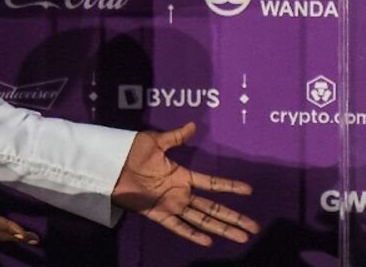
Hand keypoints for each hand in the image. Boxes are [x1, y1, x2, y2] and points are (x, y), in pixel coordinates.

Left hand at [111, 122, 257, 246]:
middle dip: (234, 217)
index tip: (249, 190)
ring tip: (241, 237)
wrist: (111, 166)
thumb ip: (176, 136)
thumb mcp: (156, 141)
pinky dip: (192, 234)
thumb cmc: (132, 152)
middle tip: (254, 226)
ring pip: (202, 220)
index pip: (212, 183)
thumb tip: (194, 124)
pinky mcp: (158, 214)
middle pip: (213, 208)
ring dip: (221, 228)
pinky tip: (208, 241)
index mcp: (182, 175)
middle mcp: (181, 193)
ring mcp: (171, 205)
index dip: (229, 186)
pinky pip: (178, 226)